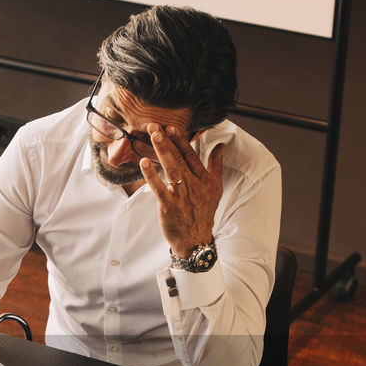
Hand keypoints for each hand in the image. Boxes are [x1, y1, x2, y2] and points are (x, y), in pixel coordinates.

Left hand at [138, 124, 224, 257]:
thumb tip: (221, 145)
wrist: (196, 239)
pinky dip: (151, 175)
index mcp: (204, 179)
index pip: (191, 155)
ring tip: (153, 136)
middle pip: (179, 158)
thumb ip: (216, 165)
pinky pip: (159, 187)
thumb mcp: (216, 188)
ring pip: (171, 169)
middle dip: (167, 140)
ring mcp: (182, 195)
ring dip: (162, 151)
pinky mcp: (169, 206)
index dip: (181, 140)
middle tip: (156, 126)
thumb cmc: (203, 212)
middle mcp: (194, 185)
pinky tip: (144, 162)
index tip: (171, 128)